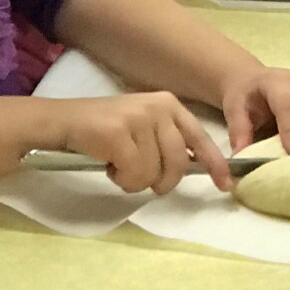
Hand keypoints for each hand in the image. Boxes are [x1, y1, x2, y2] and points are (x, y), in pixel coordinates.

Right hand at [57, 92, 230, 194]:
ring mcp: (139, 118)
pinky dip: (120, 179)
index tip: (226, 184)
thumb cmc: (104, 131)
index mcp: (169, 104)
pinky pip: (133, 174)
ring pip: (154, 173)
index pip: (200, 137)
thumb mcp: (144, 128)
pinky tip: (108, 165)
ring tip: (117, 165)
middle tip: (139, 178)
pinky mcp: (118, 133)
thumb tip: (196, 166)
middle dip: (162, 181)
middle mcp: (159, 106)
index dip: (215, 164)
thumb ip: (168, 142)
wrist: (62, 121)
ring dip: (134, 181)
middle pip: (179, 163)